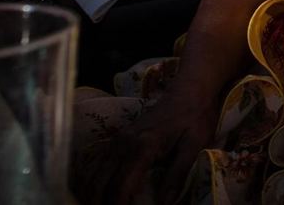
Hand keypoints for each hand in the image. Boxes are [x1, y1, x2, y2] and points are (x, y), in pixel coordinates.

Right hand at [85, 81, 220, 204]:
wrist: (189, 90)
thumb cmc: (194, 117)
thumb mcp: (195, 145)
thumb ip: (178, 174)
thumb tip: (166, 202)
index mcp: (142, 147)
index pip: (120, 184)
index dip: (117, 204)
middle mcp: (123, 143)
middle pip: (100, 181)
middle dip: (98, 201)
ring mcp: (117, 139)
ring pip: (92, 172)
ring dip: (90, 192)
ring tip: (96, 204)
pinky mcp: (117, 138)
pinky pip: (94, 161)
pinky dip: (89, 178)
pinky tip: (92, 189)